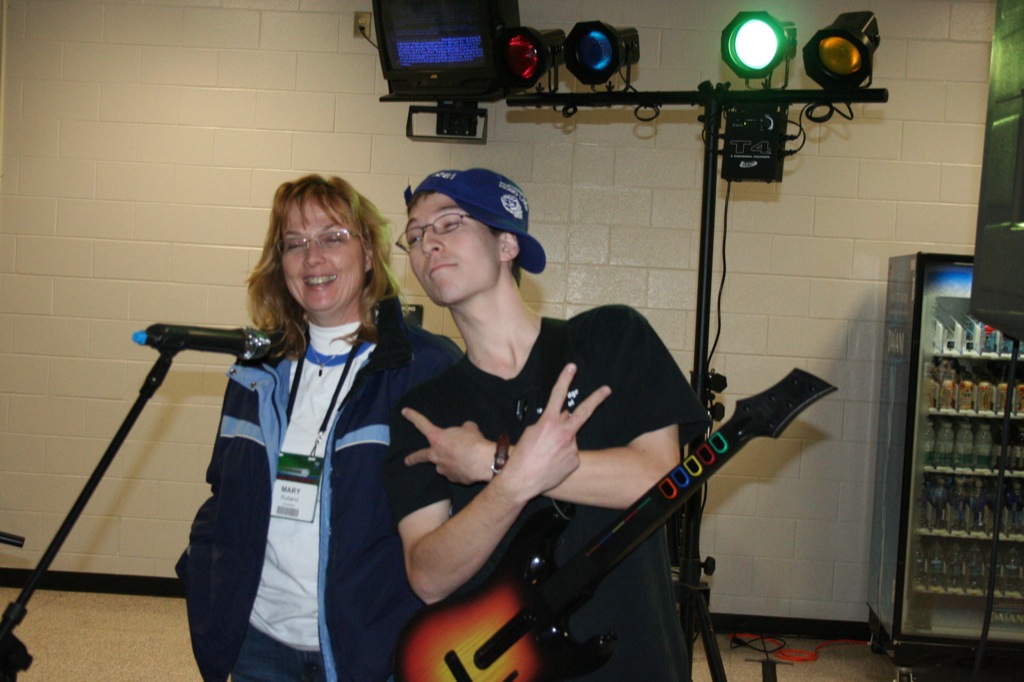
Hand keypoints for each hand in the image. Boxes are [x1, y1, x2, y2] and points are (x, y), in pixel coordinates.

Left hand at [402, 409, 491, 483]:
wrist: (483, 462)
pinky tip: (470, 465)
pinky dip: (461, 468)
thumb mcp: (469, 428)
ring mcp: (443, 469)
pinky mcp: (453, 479)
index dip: (413, 416)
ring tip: (465, 458)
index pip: (422, 424)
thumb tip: (465, 430)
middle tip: (407, 461)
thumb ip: (463, 429)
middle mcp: (436, 455)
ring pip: (444, 464)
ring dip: (451, 461)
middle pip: (421, 456)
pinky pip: (455, 472)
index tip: (404, 411)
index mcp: (437, 439)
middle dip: (413, 459)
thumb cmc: (473, 442)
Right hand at [500, 363, 610, 500]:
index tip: (572, 367)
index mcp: (549, 423)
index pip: (558, 395)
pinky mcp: (575, 460)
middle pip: (583, 411)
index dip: (565, 379)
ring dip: (562, 441)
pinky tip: (552, 462)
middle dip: (596, 398)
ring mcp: (571, 447)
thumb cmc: (522, 456)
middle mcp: (563, 433)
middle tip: (606, 390)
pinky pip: (571, 453)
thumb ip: (550, 422)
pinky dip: (563, 455)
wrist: (522, 480)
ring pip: (570, 437)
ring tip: (547, 454)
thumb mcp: (531, 432)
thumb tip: (565, 415)